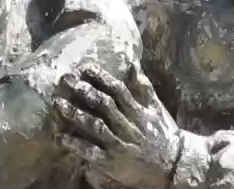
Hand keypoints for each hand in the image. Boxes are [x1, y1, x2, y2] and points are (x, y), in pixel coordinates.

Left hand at [53, 64, 182, 188]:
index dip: (101, 77)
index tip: (85, 67)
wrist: (174, 166)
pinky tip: (61, 137)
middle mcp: (128, 126)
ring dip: (76, 114)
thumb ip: (144, 89)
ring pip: (96, 126)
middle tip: (66, 80)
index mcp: (138, 112)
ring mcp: (120, 144)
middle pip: (105, 105)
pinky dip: (77, 144)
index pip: (118, 90)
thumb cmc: (163, 135)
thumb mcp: (157, 110)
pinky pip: (92, 152)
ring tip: (59, 103)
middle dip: (85, 91)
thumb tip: (133, 66)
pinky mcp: (112, 162)